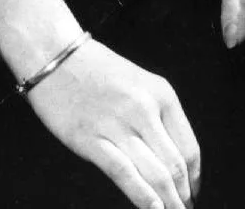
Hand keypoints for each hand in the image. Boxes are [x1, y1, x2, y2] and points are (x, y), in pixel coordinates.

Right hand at [26, 39, 198, 208]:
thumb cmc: (93, 67)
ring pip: (156, 175)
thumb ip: (157, 116)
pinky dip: (144, 198)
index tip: (191, 193)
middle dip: (182, 196)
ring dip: (168, 203)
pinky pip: (125, 174)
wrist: (51, 51)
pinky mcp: (91, 137)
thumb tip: (171, 163)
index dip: (194, 180)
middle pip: (175, 167)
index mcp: (160, 93)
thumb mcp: (138, 82)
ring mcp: (116, 124)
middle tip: (182, 208)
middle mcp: (143, 108)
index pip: (189, 149)